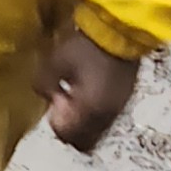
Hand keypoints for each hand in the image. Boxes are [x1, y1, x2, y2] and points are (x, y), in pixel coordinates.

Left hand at [35, 27, 139, 151]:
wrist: (122, 30)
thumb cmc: (87, 46)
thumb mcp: (55, 61)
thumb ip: (44, 83)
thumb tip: (47, 95)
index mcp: (89, 111)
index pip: (66, 135)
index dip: (55, 120)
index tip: (55, 98)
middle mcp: (106, 117)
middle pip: (83, 141)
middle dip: (69, 127)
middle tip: (62, 101)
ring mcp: (119, 108)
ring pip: (96, 130)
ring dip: (83, 120)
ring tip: (75, 92)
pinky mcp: (126, 98)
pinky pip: (106, 118)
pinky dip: (94, 112)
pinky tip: (89, 88)